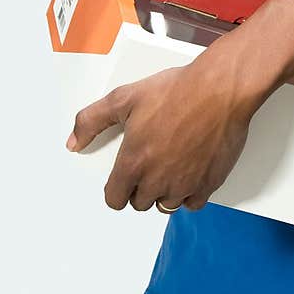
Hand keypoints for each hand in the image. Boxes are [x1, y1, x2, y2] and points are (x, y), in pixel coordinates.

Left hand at [65, 47, 261, 212]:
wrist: (220, 89)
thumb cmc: (177, 91)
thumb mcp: (124, 97)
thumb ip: (91, 120)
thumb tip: (74, 142)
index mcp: (133, 163)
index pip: (114, 199)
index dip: (116, 188)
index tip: (123, 179)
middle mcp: (157, 180)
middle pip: (140, 203)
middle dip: (140, 188)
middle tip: (149, 164)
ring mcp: (184, 184)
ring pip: (166, 205)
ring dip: (164, 192)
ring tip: (169, 167)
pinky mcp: (208, 183)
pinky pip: (192, 203)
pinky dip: (189, 194)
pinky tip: (189, 174)